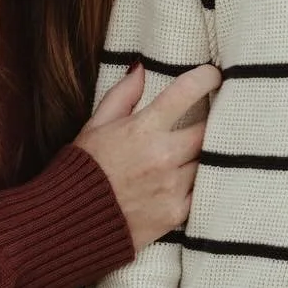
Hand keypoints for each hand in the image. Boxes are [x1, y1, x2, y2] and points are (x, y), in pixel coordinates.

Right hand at [73, 61, 219, 251]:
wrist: (74, 220)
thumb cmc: (84, 167)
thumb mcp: (95, 124)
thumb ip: (122, 95)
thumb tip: (141, 68)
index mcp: (142, 129)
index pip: (184, 94)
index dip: (205, 79)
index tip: (213, 75)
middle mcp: (162, 156)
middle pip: (208, 130)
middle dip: (212, 120)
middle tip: (213, 114)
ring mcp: (172, 186)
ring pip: (207, 161)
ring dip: (204, 154)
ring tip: (197, 148)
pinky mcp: (177, 212)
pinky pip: (202, 191)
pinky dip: (199, 182)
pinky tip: (192, 177)